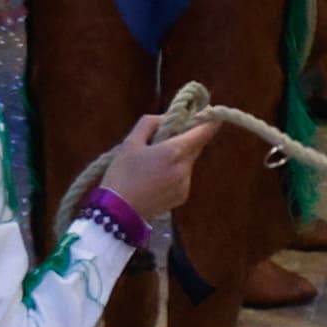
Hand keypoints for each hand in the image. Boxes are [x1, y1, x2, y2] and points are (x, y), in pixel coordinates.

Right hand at [91, 109, 202, 223]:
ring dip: (179, 156)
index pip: (204, 132)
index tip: (207, 113)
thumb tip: (167, 117)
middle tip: (163, 138)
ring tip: (153, 163)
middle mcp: (185, 168)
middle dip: (185, 138)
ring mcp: (185, 184)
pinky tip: (155, 178)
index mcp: (175, 151)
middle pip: (196, 146)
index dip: (209, 120)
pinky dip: (175, 172)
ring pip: (188, 161)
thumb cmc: (122, 174)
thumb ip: (151, 123)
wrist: (117, 213)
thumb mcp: (130, 142)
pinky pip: (183, 176)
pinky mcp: (182, 197)